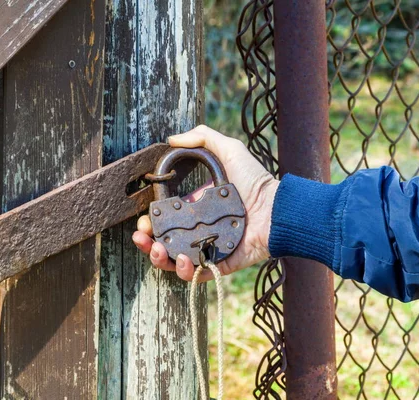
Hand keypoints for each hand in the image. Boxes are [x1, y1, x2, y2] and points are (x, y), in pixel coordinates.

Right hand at [132, 125, 278, 281]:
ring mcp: (208, 248)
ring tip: (156, 249)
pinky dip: (185, 271)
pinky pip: (197, 274)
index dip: (150, 221)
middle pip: (164, 241)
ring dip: (159, 258)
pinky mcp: (219, 263)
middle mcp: (199, 229)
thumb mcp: (229, 150)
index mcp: (196, 209)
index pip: (166, 218)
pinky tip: (183, 260)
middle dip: (147, 242)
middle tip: (142, 236)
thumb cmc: (255, 180)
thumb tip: (172, 139)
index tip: (143, 220)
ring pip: (175, 260)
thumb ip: (202, 139)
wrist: (276, 209)